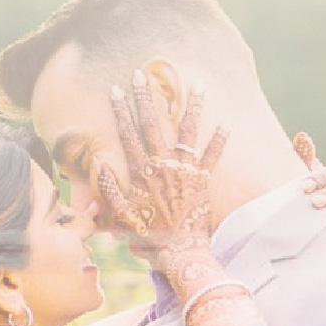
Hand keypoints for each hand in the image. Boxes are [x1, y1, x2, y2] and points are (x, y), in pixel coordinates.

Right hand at [96, 73, 228, 257]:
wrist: (180, 251)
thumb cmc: (149, 236)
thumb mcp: (121, 215)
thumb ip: (108, 190)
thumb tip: (98, 165)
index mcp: (141, 173)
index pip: (127, 135)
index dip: (120, 112)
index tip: (116, 90)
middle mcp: (162, 166)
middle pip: (153, 125)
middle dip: (146, 98)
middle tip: (141, 74)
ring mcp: (185, 171)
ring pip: (188, 132)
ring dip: (192, 106)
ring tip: (197, 83)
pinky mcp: (204, 180)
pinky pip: (214, 155)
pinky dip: (221, 139)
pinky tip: (227, 121)